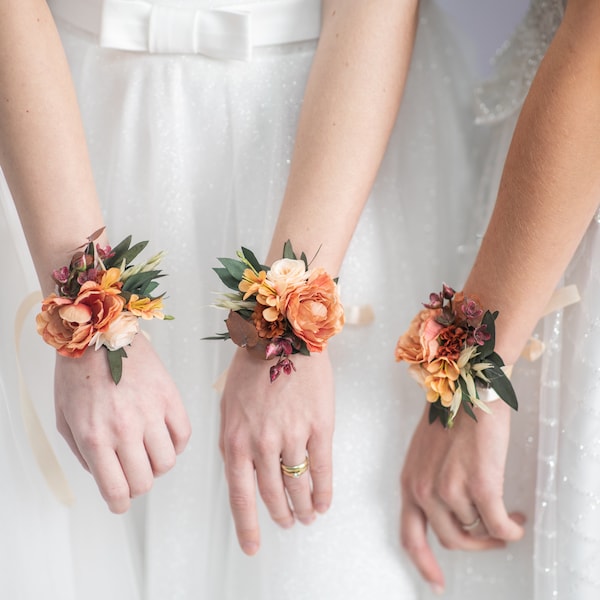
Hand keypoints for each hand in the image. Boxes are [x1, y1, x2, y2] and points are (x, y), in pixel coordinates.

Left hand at [54, 333, 190, 512]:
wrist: (99, 333)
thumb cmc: (77, 374)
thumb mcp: (64, 419)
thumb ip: (82, 453)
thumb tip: (104, 474)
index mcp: (95, 437)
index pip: (116, 490)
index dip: (119, 505)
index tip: (120, 503)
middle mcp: (125, 429)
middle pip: (144, 481)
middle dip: (136, 485)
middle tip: (132, 473)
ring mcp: (151, 412)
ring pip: (167, 462)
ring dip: (157, 465)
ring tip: (148, 452)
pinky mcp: (169, 396)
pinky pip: (184, 435)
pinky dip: (176, 443)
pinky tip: (164, 435)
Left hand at [220, 348, 334, 554]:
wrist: (284, 335)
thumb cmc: (252, 366)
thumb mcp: (228, 404)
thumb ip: (233, 440)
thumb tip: (241, 471)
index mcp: (234, 439)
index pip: (241, 496)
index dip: (248, 526)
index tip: (253, 546)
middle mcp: (261, 444)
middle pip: (272, 495)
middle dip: (280, 515)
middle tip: (287, 523)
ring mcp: (291, 436)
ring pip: (298, 486)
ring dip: (302, 507)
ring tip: (306, 517)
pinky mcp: (319, 426)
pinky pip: (322, 469)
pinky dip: (323, 491)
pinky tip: (324, 502)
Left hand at [400, 402, 524, 591]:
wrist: (467, 389)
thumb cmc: (449, 416)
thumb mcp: (423, 455)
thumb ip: (429, 484)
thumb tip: (449, 514)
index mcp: (409, 483)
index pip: (410, 536)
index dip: (423, 563)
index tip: (435, 582)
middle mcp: (424, 490)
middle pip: (451, 540)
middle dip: (476, 544)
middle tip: (493, 537)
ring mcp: (450, 489)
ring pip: (477, 531)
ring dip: (495, 530)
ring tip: (508, 518)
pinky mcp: (480, 485)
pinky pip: (498, 525)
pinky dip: (510, 529)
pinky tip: (517, 519)